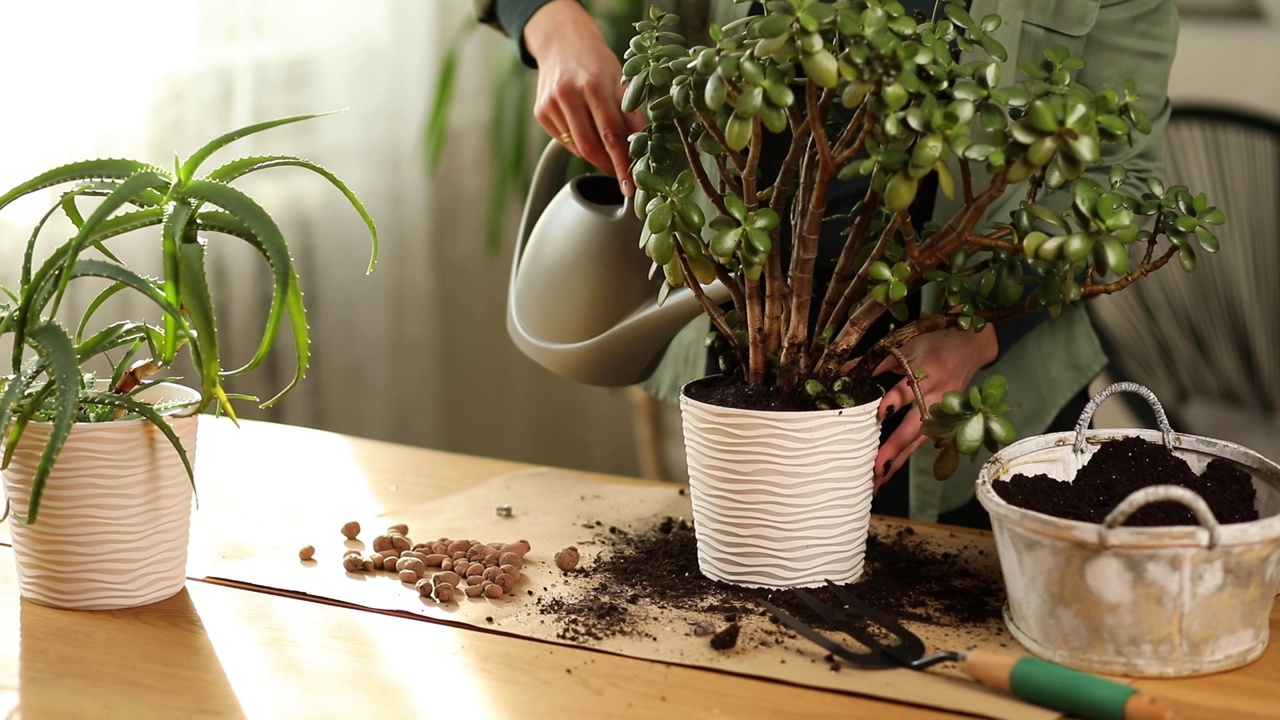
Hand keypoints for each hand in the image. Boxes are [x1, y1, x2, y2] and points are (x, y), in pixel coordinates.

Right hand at [524, 0, 646, 195]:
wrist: (562, 42)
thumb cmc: (596, 62)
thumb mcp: (620, 79)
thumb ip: (631, 111)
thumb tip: (643, 145)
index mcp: (592, 84)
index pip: (611, 133)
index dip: (622, 162)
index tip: (632, 184)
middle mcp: (568, 94)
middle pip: (590, 146)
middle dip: (609, 166)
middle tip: (624, 178)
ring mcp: (551, 104)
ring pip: (577, 147)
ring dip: (597, 156)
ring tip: (609, 151)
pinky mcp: (540, 113)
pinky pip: (565, 142)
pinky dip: (580, 146)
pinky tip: (588, 134)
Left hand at [872, 326, 998, 489]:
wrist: (971, 346)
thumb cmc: (935, 343)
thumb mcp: (905, 346)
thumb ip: (875, 361)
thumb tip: (844, 373)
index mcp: (926, 371)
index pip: (907, 389)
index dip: (894, 400)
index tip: (880, 413)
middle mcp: (937, 395)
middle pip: (915, 425)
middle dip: (895, 447)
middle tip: (875, 467)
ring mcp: (943, 411)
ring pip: (918, 440)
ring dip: (897, 461)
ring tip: (876, 481)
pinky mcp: (945, 421)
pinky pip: (923, 442)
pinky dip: (905, 457)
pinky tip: (888, 472)